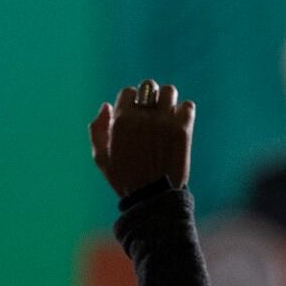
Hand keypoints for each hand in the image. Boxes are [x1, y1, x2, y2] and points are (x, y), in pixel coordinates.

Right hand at [89, 83, 195, 197]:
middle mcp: (143, 117)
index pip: (128, 92)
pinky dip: (184, 112)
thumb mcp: (101, 158)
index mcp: (121, 120)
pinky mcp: (183, 129)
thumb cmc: (125, 180)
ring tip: (167, 115)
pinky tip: (180, 123)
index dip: (131, 103)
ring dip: (168, 101)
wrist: (153, 198)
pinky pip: (187, 106)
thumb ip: (98, 130)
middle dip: (150, 98)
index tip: (135, 115)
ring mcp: (165, 121)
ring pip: (169, 92)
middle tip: (153, 112)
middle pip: (149, 87)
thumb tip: (106, 106)